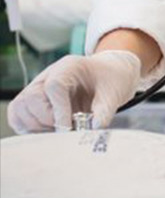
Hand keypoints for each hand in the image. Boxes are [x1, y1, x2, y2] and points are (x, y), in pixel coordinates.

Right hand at [7, 50, 141, 132]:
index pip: (54, 87)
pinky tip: (49, 130)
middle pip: (32, 98)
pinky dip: (28, 127)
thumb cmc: (110, 81)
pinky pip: (17, 115)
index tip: (69, 128)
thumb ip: (105, 111)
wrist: (108, 75)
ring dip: (37, 126)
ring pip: (20, 108)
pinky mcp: (32, 102)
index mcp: (69, 67)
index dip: (59, 111)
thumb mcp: (114, 93)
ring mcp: (37, 88)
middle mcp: (48, 75)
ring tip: (60, 128)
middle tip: (67, 127)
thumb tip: (94, 129)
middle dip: (47, 119)